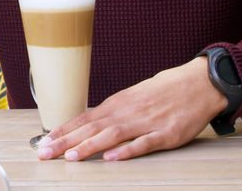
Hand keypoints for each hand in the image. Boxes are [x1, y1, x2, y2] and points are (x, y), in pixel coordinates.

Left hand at [36, 56, 227, 161]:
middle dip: (66, 141)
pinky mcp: (166, 133)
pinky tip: (112, 158)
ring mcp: (146, 122)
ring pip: (112, 135)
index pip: (84, 118)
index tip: (43, 141)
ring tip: (71, 156)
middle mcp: (127, 112)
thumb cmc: (164, 91)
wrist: (198, 83)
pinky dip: (127, 151)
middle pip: (91, 128)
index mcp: (118, 103)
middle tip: (45, 152)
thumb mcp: (134, 97)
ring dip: (90, 146)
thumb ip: (113, 113)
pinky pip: (144, 143)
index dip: (63, 131)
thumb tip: (88, 123)